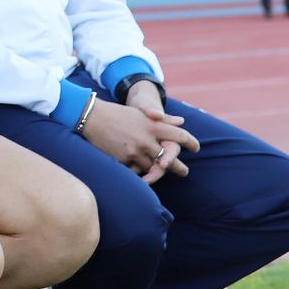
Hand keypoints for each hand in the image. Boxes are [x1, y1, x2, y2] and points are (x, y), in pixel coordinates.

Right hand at [79, 99, 198, 183]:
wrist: (92, 117)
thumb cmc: (118, 113)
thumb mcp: (141, 113)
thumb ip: (163, 119)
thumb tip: (181, 122)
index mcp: (153, 126)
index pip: (179, 135)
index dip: (190, 142)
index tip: (196, 148)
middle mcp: (146, 139)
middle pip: (169, 158)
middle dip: (178, 167)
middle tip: (184, 172)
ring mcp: (135, 150)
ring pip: (153, 167)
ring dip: (157, 171)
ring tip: (162, 174)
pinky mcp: (123, 159)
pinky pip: (136, 170)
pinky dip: (140, 172)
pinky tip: (143, 176)